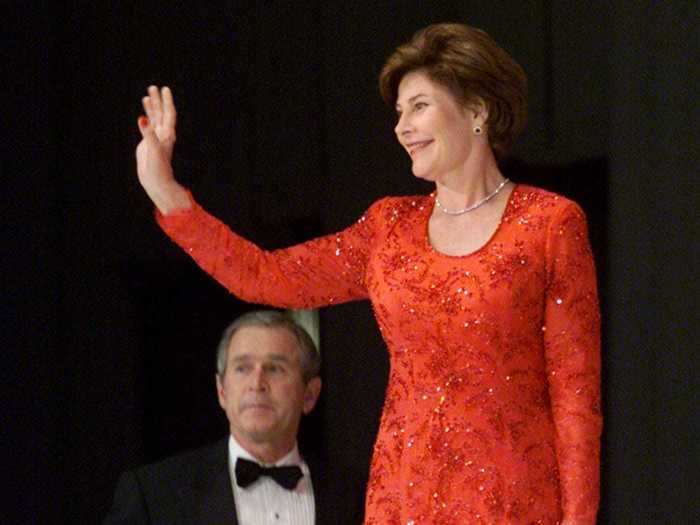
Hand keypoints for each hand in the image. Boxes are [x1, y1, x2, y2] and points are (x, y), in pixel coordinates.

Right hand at [136, 85, 189, 213]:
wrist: (156, 180)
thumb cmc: (158, 166)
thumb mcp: (153, 148)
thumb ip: (148, 132)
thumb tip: (142, 118)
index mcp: (168, 134)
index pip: (169, 113)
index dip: (167, 101)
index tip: (164, 89)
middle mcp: (163, 134)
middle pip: (161, 113)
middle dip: (158, 101)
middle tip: (153, 87)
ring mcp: (156, 138)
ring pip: (154, 119)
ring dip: (151, 108)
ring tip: (147, 95)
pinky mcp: (148, 143)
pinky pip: (147, 127)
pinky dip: (146, 119)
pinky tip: (143, 113)